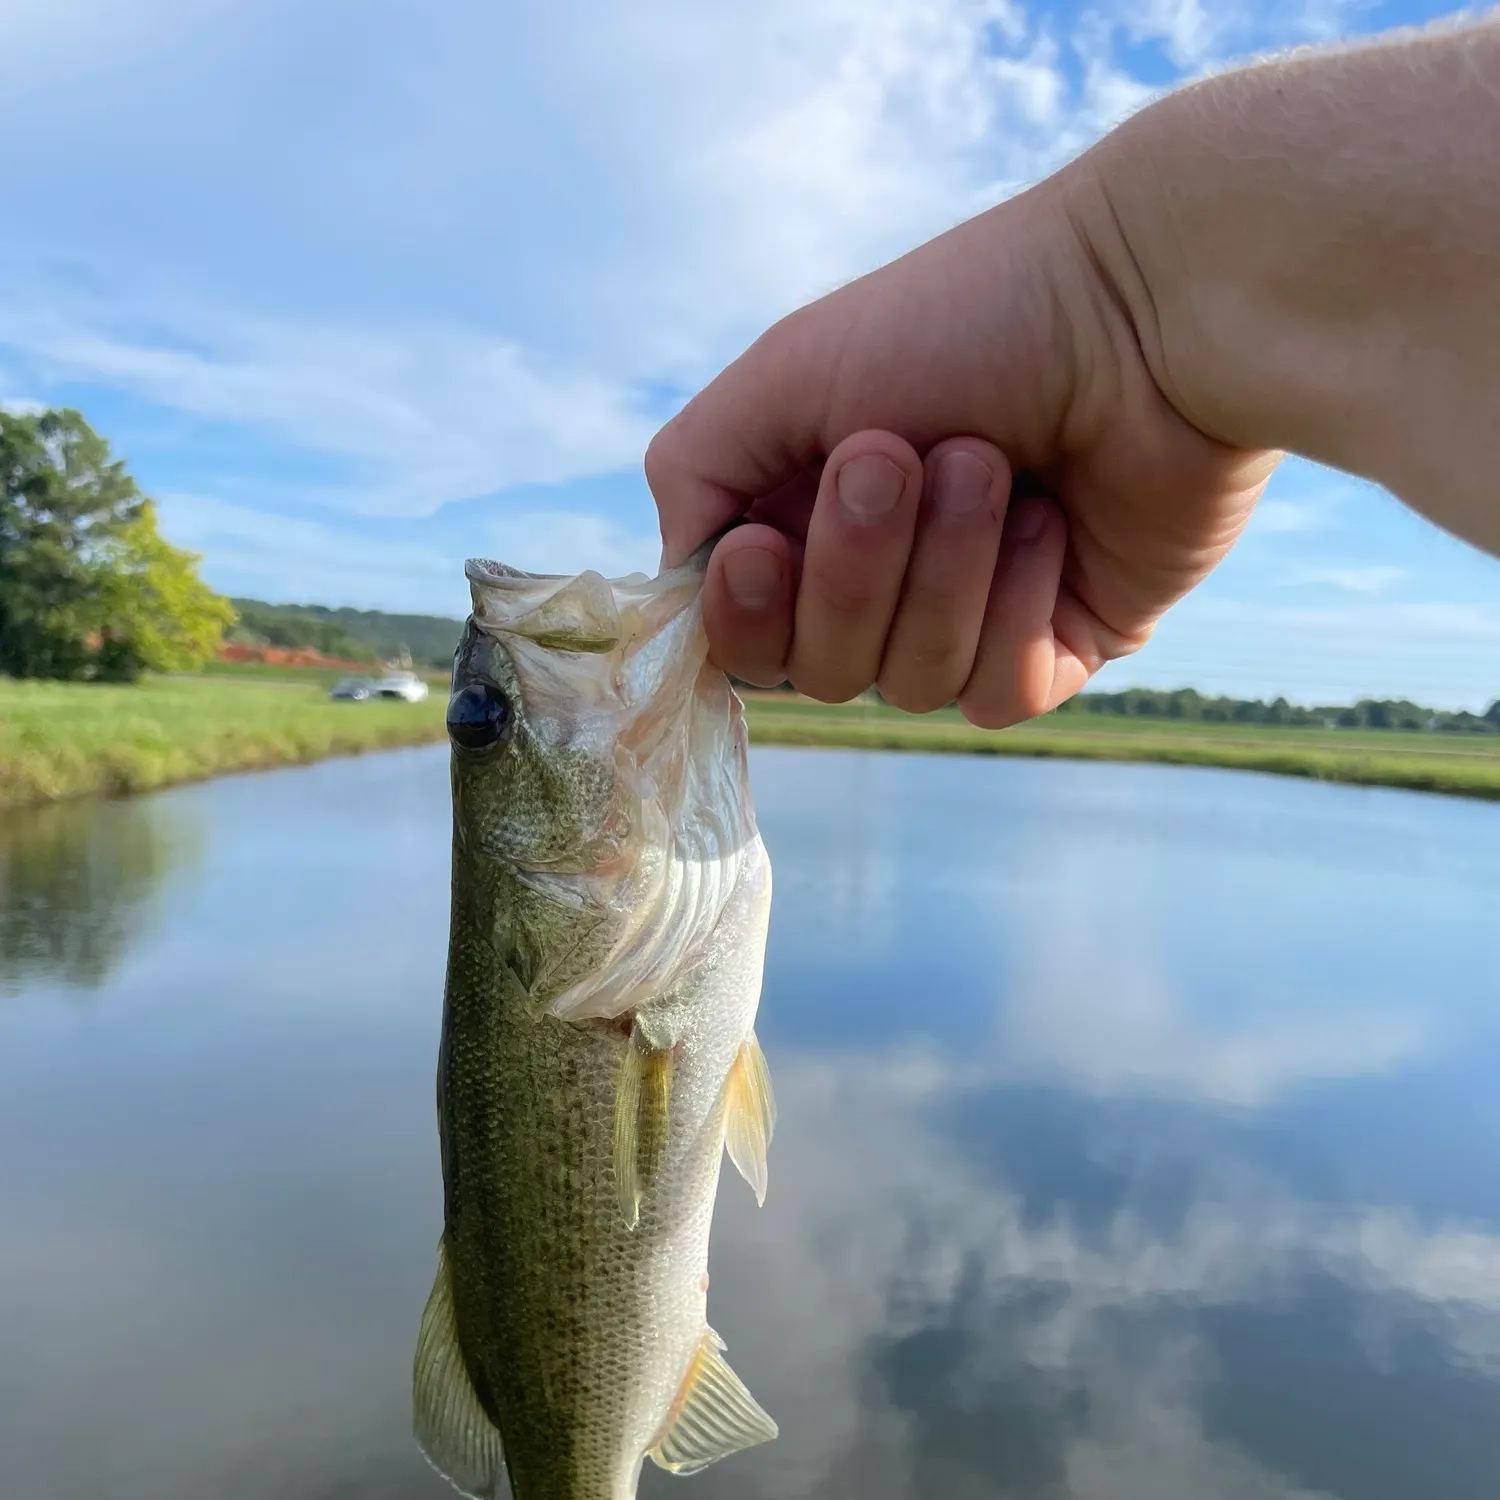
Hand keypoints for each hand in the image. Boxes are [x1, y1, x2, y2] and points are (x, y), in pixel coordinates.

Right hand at [645, 170, 1278, 725]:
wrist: (1151, 306)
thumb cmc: (972, 317)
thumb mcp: (792, 368)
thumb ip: (695, 469)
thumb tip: (683, 576)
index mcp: (813, 515)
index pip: (744, 632)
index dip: (747, 615)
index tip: (763, 547)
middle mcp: (887, 577)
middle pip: (822, 668)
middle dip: (857, 567)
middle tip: (905, 454)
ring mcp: (974, 615)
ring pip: (911, 682)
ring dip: (947, 567)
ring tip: (997, 465)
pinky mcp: (1061, 644)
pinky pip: (999, 692)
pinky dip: (1016, 606)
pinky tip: (1055, 521)